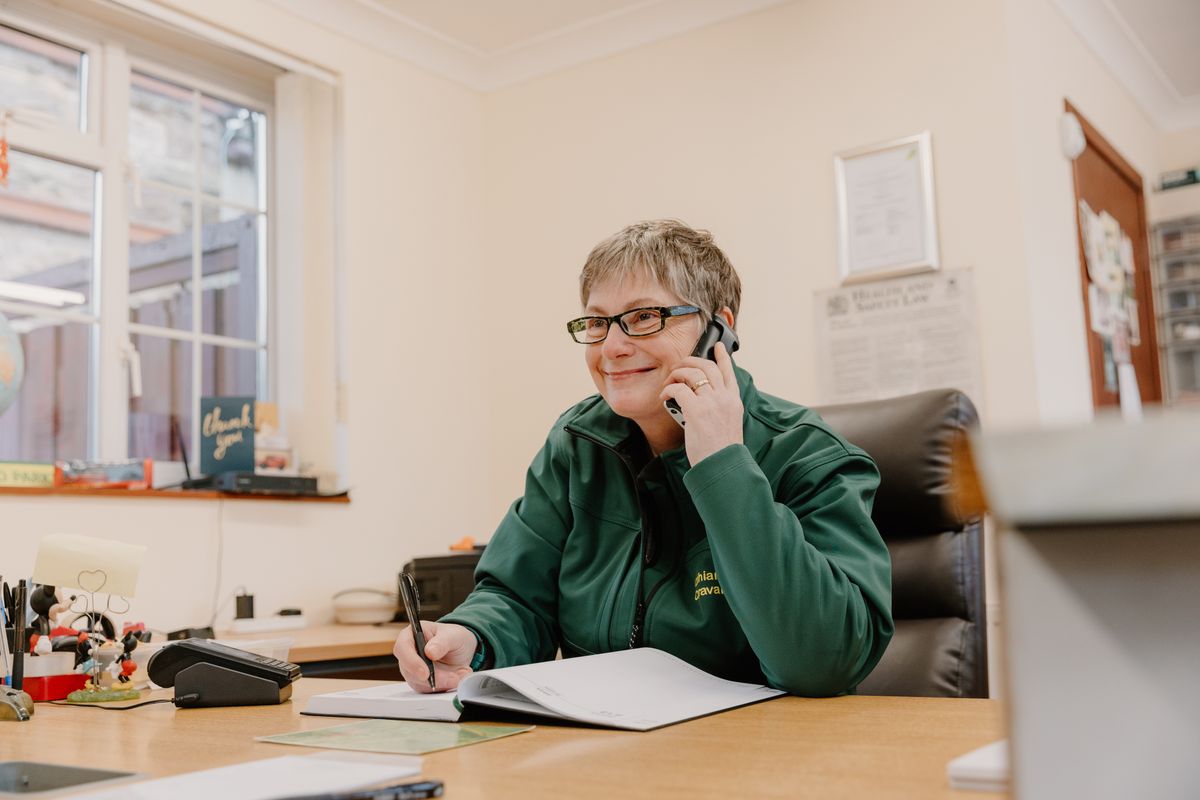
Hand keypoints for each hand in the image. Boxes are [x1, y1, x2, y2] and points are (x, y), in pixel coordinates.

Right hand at [393, 620, 476, 692]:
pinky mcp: (420, 683)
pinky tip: (455, 679)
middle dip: (431, 678)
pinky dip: (443, 687)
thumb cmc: (453, 637)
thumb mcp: (453, 635)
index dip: (411, 662)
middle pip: (409, 670)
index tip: (426, 673)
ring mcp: (412, 670)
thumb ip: (442, 642)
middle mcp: (408, 653)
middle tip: (452, 678)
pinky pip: (427, 690)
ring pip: (418, 683)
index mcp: (411, 635)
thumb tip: (429, 652)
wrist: (461, 650)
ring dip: (441, 683)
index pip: (402, 648)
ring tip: (459, 676)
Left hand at [660, 342, 742, 464]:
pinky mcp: (696, 410)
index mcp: (734, 401)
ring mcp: (711, 402)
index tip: (717, 346)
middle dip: (690, 361)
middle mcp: (724, 397)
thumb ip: (720, 409)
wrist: (722, 465)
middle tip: (679, 365)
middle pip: (708, 366)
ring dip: (676, 374)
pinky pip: (678, 389)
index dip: (722, 357)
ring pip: (692, 373)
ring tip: (669, 381)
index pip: (728, 372)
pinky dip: (668, 390)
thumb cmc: (721, 450)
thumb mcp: (729, 424)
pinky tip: (664, 396)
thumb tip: (700, 401)